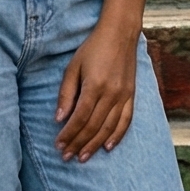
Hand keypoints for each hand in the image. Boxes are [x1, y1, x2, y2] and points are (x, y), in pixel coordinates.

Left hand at [55, 19, 139, 159]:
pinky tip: (108, 147)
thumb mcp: (73, 67)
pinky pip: (126, 120)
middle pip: (93, 126)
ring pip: (109, 127)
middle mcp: (111, 93)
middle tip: (66, 157)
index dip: (68, 134)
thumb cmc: (93, 48)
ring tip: (82, 157)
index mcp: (95, 86)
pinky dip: (117, 136)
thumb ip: (66, 93)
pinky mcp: (132, 95)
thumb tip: (59, 119)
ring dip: (95, 145)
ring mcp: (124, 95)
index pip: (79, 118)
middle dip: (78, 144)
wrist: (121, 33)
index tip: (58, 145)